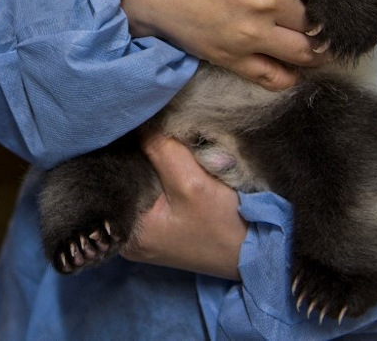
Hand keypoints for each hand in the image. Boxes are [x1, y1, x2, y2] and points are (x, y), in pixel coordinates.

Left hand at [119, 128, 246, 280]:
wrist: (260, 252)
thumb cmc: (225, 226)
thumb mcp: (192, 183)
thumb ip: (162, 150)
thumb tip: (141, 122)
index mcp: (127, 231)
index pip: (115, 178)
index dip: (125, 149)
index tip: (137, 124)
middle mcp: (130, 233)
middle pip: (127, 180)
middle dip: (140, 155)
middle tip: (152, 128)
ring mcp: (147, 231)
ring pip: (142, 182)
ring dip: (154, 163)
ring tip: (163, 140)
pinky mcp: (163, 226)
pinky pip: (155, 191)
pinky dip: (163, 174)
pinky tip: (173, 160)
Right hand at [121, 0, 325, 90]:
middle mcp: (268, 3)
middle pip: (313, 20)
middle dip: (313, 19)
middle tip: (306, 18)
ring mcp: (251, 35)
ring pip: (305, 52)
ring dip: (316, 51)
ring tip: (315, 46)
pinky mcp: (232, 58)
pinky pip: (275, 78)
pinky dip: (291, 77)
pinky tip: (292, 68)